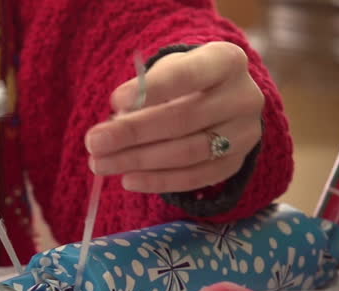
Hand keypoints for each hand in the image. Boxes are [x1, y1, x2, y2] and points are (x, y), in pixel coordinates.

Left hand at [85, 42, 263, 192]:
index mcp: (226, 61)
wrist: (220, 100)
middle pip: (184, 119)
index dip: (151, 90)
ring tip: (102, 164)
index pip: (188, 75)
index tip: (114, 102)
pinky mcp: (235, 164)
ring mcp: (244, 134)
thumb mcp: (167, 73)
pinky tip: (128, 179)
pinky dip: (158, 181)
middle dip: (133, 133)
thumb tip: (116, 124)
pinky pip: (195, 178)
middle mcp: (243, 97)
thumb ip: (146, 93)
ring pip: (188, 153)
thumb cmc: (184, 82)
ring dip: (139, 161)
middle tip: (95, 142)